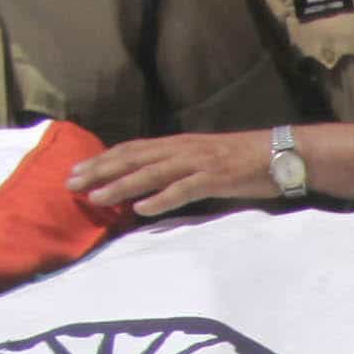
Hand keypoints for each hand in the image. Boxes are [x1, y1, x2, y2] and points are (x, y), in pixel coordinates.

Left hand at [67, 130, 284, 219]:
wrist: (282, 154)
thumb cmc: (244, 161)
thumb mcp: (203, 161)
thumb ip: (177, 170)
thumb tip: (148, 187)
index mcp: (178, 144)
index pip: (131, 149)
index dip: (102, 159)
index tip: (76, 170)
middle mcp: (183, 149)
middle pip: (132, 158)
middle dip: (100, 171)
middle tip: (71, 184)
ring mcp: (198, 163)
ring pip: (151, 173)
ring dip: (122, 186)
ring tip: (97, 197)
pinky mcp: (215, 178)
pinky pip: (184, 190)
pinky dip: (162, 199)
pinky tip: (142, 210)